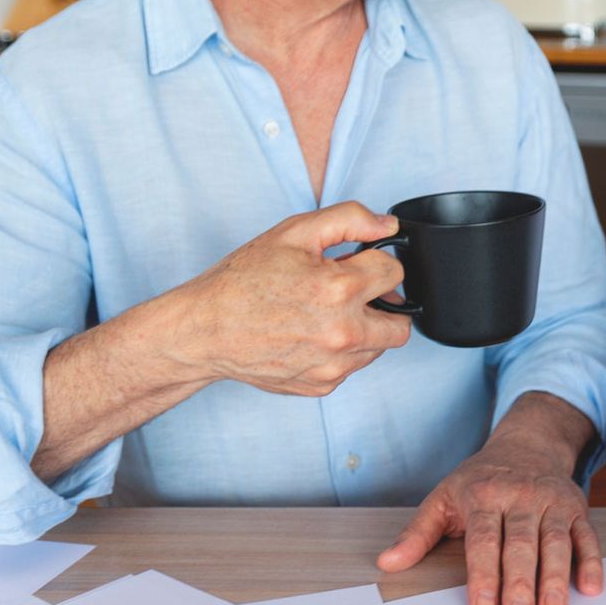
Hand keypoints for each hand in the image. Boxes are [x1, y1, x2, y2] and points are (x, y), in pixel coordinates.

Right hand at [168, 202, 413, 396]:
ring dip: (364, 328)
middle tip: (354, 291)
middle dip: (383, 303)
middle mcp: (342, 334)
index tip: (358, 263)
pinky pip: (352, 366)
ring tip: (326, 311)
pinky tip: (312, 333)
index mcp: (339, 290)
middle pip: (400, 322)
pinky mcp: (322, 385)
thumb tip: (388, 225)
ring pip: (378, 347)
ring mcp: (333, 365)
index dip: (376, 261)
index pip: (394, 272)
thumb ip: (349, 220)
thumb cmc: (243, 281)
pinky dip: (341, 351)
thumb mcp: (294, 232)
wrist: (205, 330)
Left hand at [375, 439, 600, 604]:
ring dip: (556, 578)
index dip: (483, 574)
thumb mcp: (443, 498)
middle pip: (521, 543)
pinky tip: (590, 587)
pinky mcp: (576, 508)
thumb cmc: (480, 481)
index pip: (483, 539)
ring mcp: (551, 502)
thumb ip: (417, 533)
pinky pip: (586, 535)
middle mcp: (520, 497)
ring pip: (556, 541)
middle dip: (520, 583)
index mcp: (483, 496)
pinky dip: (591, 561)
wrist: (527, 445)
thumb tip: (388, 562)